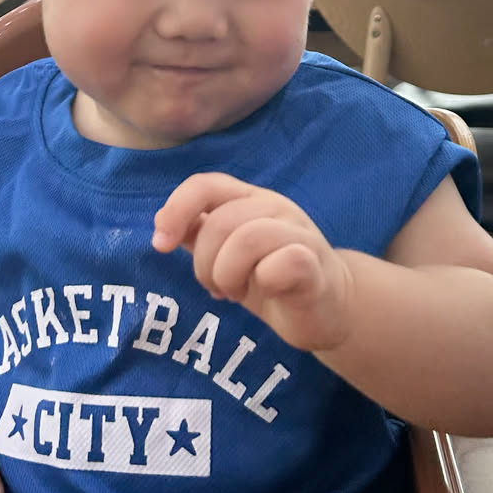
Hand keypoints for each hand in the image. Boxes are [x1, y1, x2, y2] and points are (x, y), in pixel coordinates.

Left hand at [152, 172, 355, 354]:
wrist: (330, 308)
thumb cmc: (273, 277)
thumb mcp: (228, 253)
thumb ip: (200, 234)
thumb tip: (162, 224)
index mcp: (249, 199)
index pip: (205, 185)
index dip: (176, 210)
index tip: (162, 244)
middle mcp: (274, 208)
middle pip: (219, 223)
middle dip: (205, 264)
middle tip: (216, 287)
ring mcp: (298, 233)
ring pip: (246, 240)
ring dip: (229, 276)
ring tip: (237, 292)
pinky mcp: (315, 266)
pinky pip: (280, 265)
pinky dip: (263, 283)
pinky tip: (268, 294)